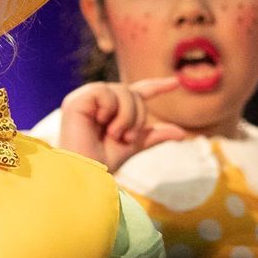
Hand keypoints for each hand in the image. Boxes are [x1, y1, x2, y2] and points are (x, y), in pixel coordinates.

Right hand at [58, 77, 187, 171]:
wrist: (86, 174)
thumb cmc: (104, 163)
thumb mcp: (133, 146)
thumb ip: (153, 135)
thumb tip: (182, 133)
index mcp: (112, 110)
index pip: (138, 92)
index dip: (157, 86)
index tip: (176, 83)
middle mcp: (99, 101)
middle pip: (133, 92)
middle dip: (137, 116)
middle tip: (126, 137)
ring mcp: (86, 99)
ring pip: (122, 91)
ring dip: (126, 116)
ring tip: (114, 134)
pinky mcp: (76, 100)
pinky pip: (105, 92)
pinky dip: (109, 109)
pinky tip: (99, 123)